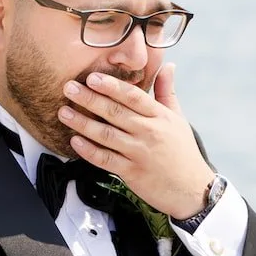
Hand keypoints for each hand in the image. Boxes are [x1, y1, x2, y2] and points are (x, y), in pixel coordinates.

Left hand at [56, 62, 215, 220]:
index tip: (93, 77)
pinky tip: (74, 142)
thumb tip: (168, 66)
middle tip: (69, 88)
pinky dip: (89, 151)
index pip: (133, 96)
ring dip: (83, 123)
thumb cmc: (183, 153)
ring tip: (63, 112)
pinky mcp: (132, 173)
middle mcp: (149, 132)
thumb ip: (167, 92)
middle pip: (115, 112)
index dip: (111, 86)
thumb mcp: (178, 119)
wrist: (192, 190)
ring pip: (106, 135)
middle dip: (90, 99)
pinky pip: (106, 159)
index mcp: (160, 117)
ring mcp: (139, 153)